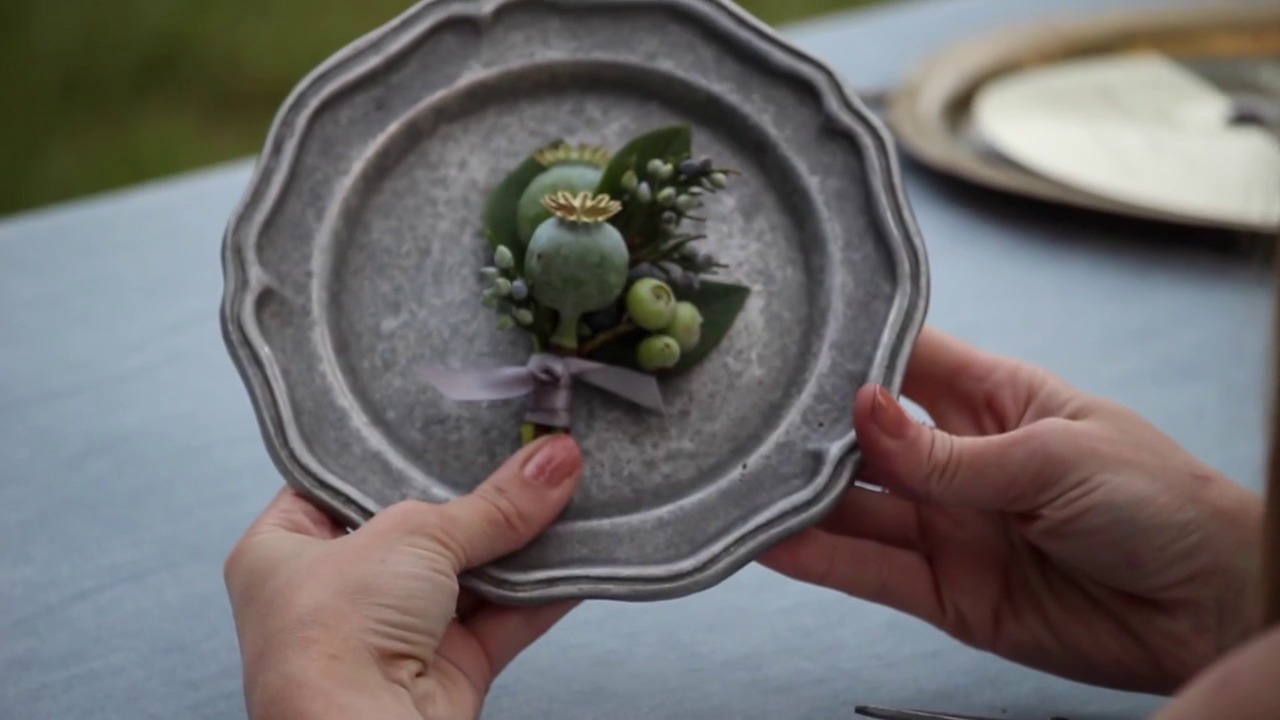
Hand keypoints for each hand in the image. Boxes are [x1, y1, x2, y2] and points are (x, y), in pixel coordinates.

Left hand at [224, 435, 582, 719]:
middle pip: (418, 529)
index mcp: (284, 550)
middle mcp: (334, 594)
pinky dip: (540, 590)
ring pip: (468, 574)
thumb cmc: (336, 634)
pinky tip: (576, 551)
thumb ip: (493, 504)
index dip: (392, 453)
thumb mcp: (415, 536)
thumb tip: (554, 458)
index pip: (340, 484)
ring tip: (565, 488)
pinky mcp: (446, 670)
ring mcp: (392, 635)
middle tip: (523, 449)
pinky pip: (502, 618)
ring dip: (518, 542)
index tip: (446, 421)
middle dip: (473, 498)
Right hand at [761, 327, 1263, 693]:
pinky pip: (870, 572)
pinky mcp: (944, 593)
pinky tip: (773, 539)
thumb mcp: (1054, 456)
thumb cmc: (1157, 503)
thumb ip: (949, 453)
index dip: (851, 353)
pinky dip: (820, 559)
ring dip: (803, 498)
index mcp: (994, 402)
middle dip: (812, 429)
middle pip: (866, 441)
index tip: (791, 342)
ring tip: (744, 479)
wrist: (1206, 609)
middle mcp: (958, 463)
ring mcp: (947, 528)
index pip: (906, 363)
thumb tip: (863, 412)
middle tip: (748, 419)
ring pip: (856, 509)